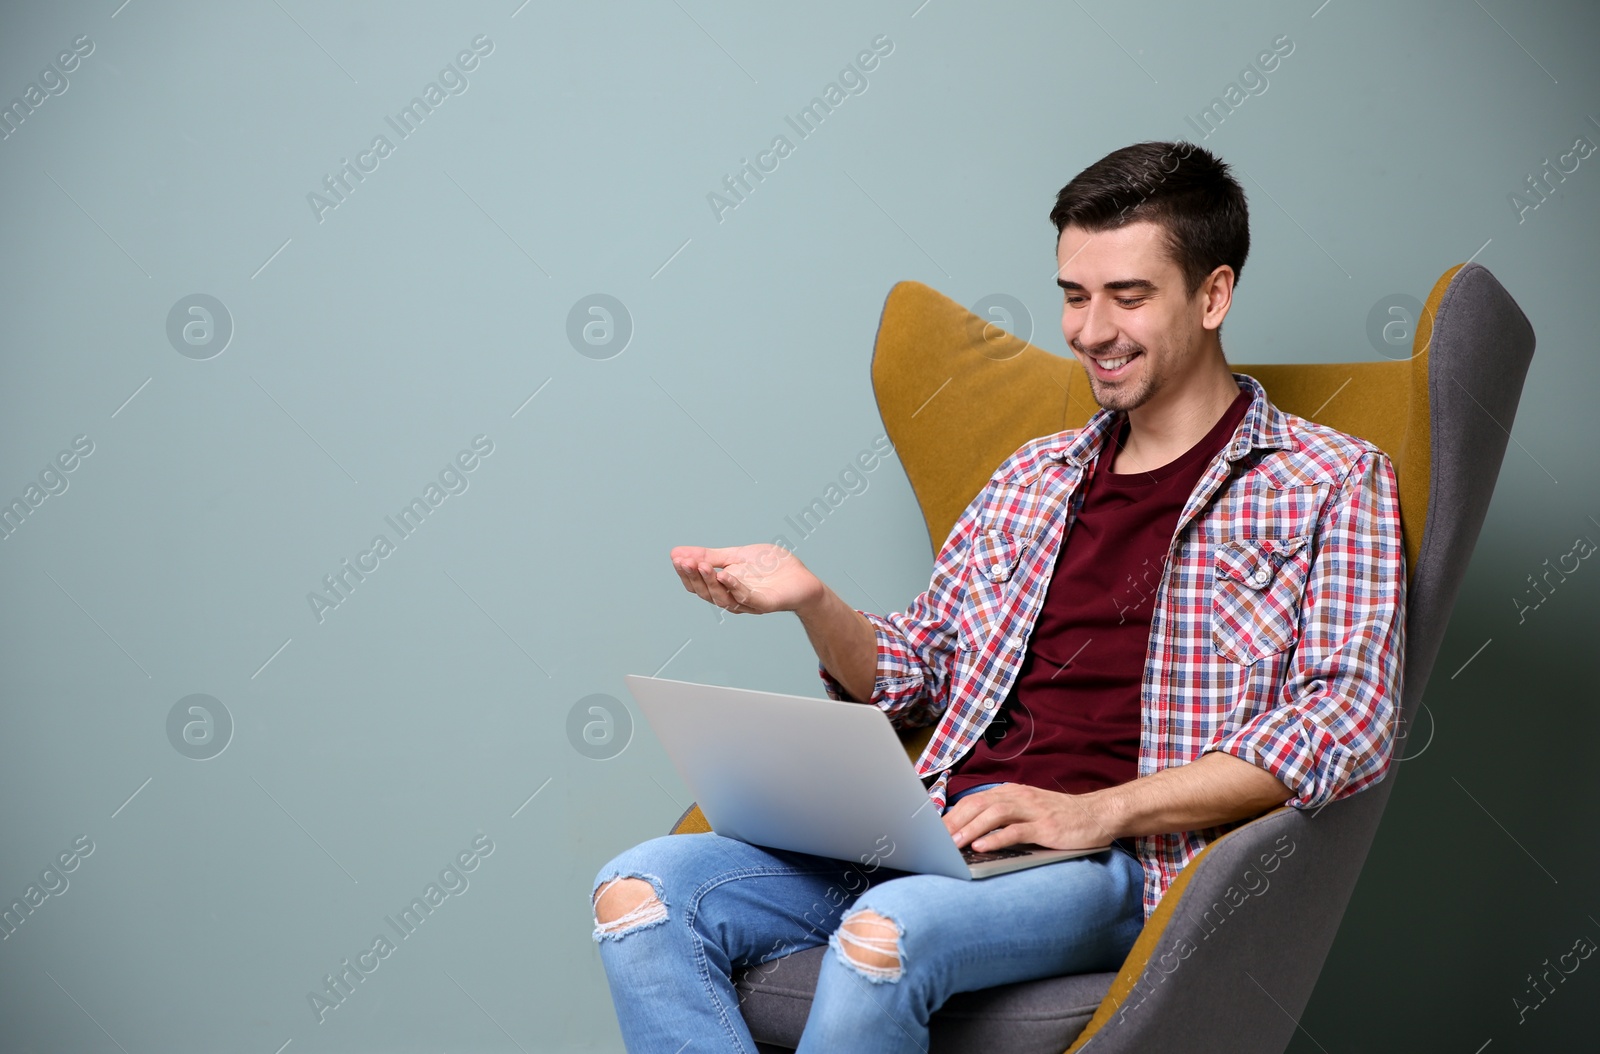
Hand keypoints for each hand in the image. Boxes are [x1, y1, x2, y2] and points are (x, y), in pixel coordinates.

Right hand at [670, 544, 821, 615]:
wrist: (803, 578)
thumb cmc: (772, 568)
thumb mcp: (736, 556)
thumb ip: (710, 556)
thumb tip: (678, 552)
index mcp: (723, 587)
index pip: (697, 584)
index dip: (686, 573)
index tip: (676, 558)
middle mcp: (732, 598)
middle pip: (705, 593)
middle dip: (693, 577)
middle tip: (683, 561)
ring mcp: (748, 602)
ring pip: (722, 598)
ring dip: (709, 582)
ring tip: (700, 566)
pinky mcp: (765, 603)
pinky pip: (746, 597)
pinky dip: (734, 587)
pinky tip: (725, 575)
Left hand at [943, 782, 1114, 852]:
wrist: (1098, 814)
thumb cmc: (1061, 816)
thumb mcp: (1029, 810)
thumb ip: (1004, 817)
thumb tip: (971, 832)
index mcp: (1011, 792)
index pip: (974, 800)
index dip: (951, 814)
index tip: (933, 831)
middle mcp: (1019, 797)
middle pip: (978, 804)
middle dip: (954, 822)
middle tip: (935, 840)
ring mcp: (1033, 811)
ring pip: (994, 815)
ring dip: (970, 829)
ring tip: (953, 844)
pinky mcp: (1046, 827)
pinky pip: (1016, 831)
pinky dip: (996, 838)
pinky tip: (981, 847)